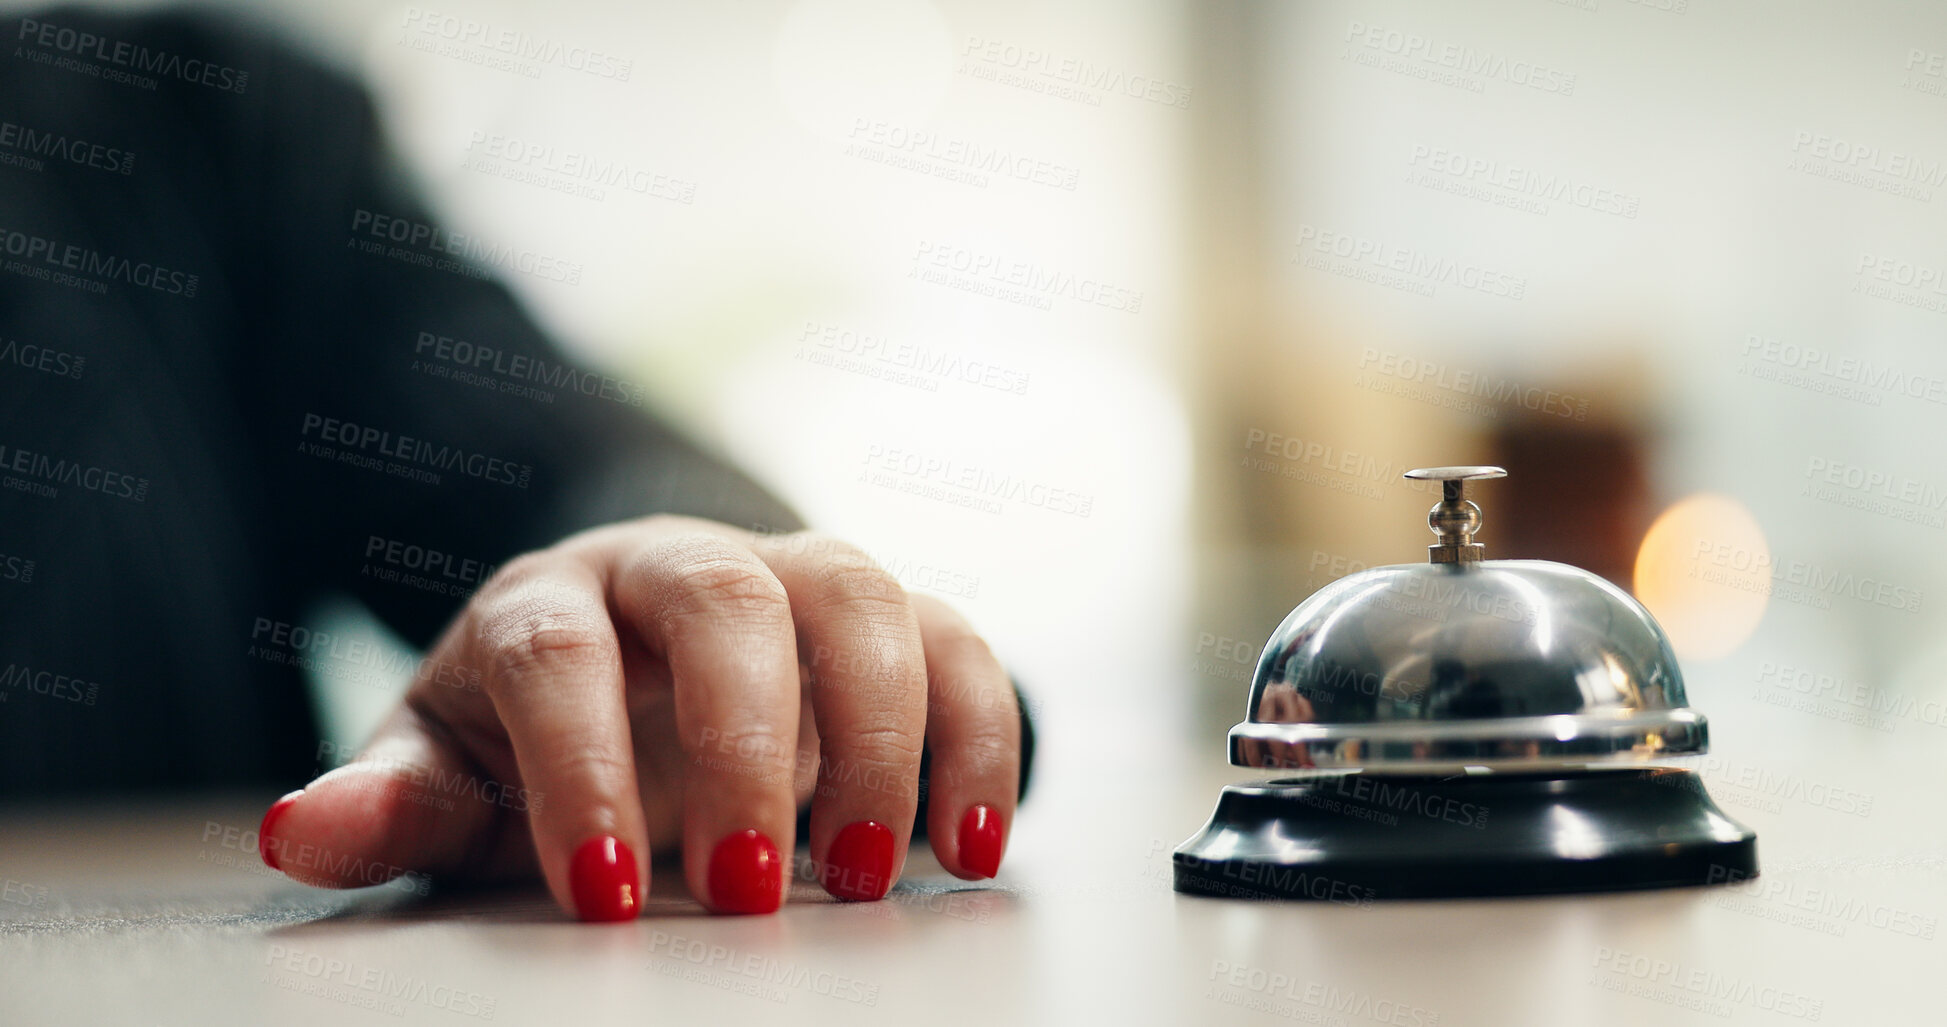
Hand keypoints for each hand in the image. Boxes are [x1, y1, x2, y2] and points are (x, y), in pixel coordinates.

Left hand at [255, 515, 1019, 918]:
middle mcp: (670, 567)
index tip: (609, 898)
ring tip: (863, 876)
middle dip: (743, 745)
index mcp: (548, 599)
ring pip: (851, 588)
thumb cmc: (534, 739)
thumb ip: (394, 805)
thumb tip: (297, 834)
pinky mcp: (877, 614)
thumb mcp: (456, 777)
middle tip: (746, 892)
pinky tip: (972, 843)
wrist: (639, 670)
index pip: (555, 651)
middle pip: (718, 598)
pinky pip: (952, 634)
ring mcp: (785, 575)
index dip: (580, 768)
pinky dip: (977, 729)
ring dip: (876, 733)